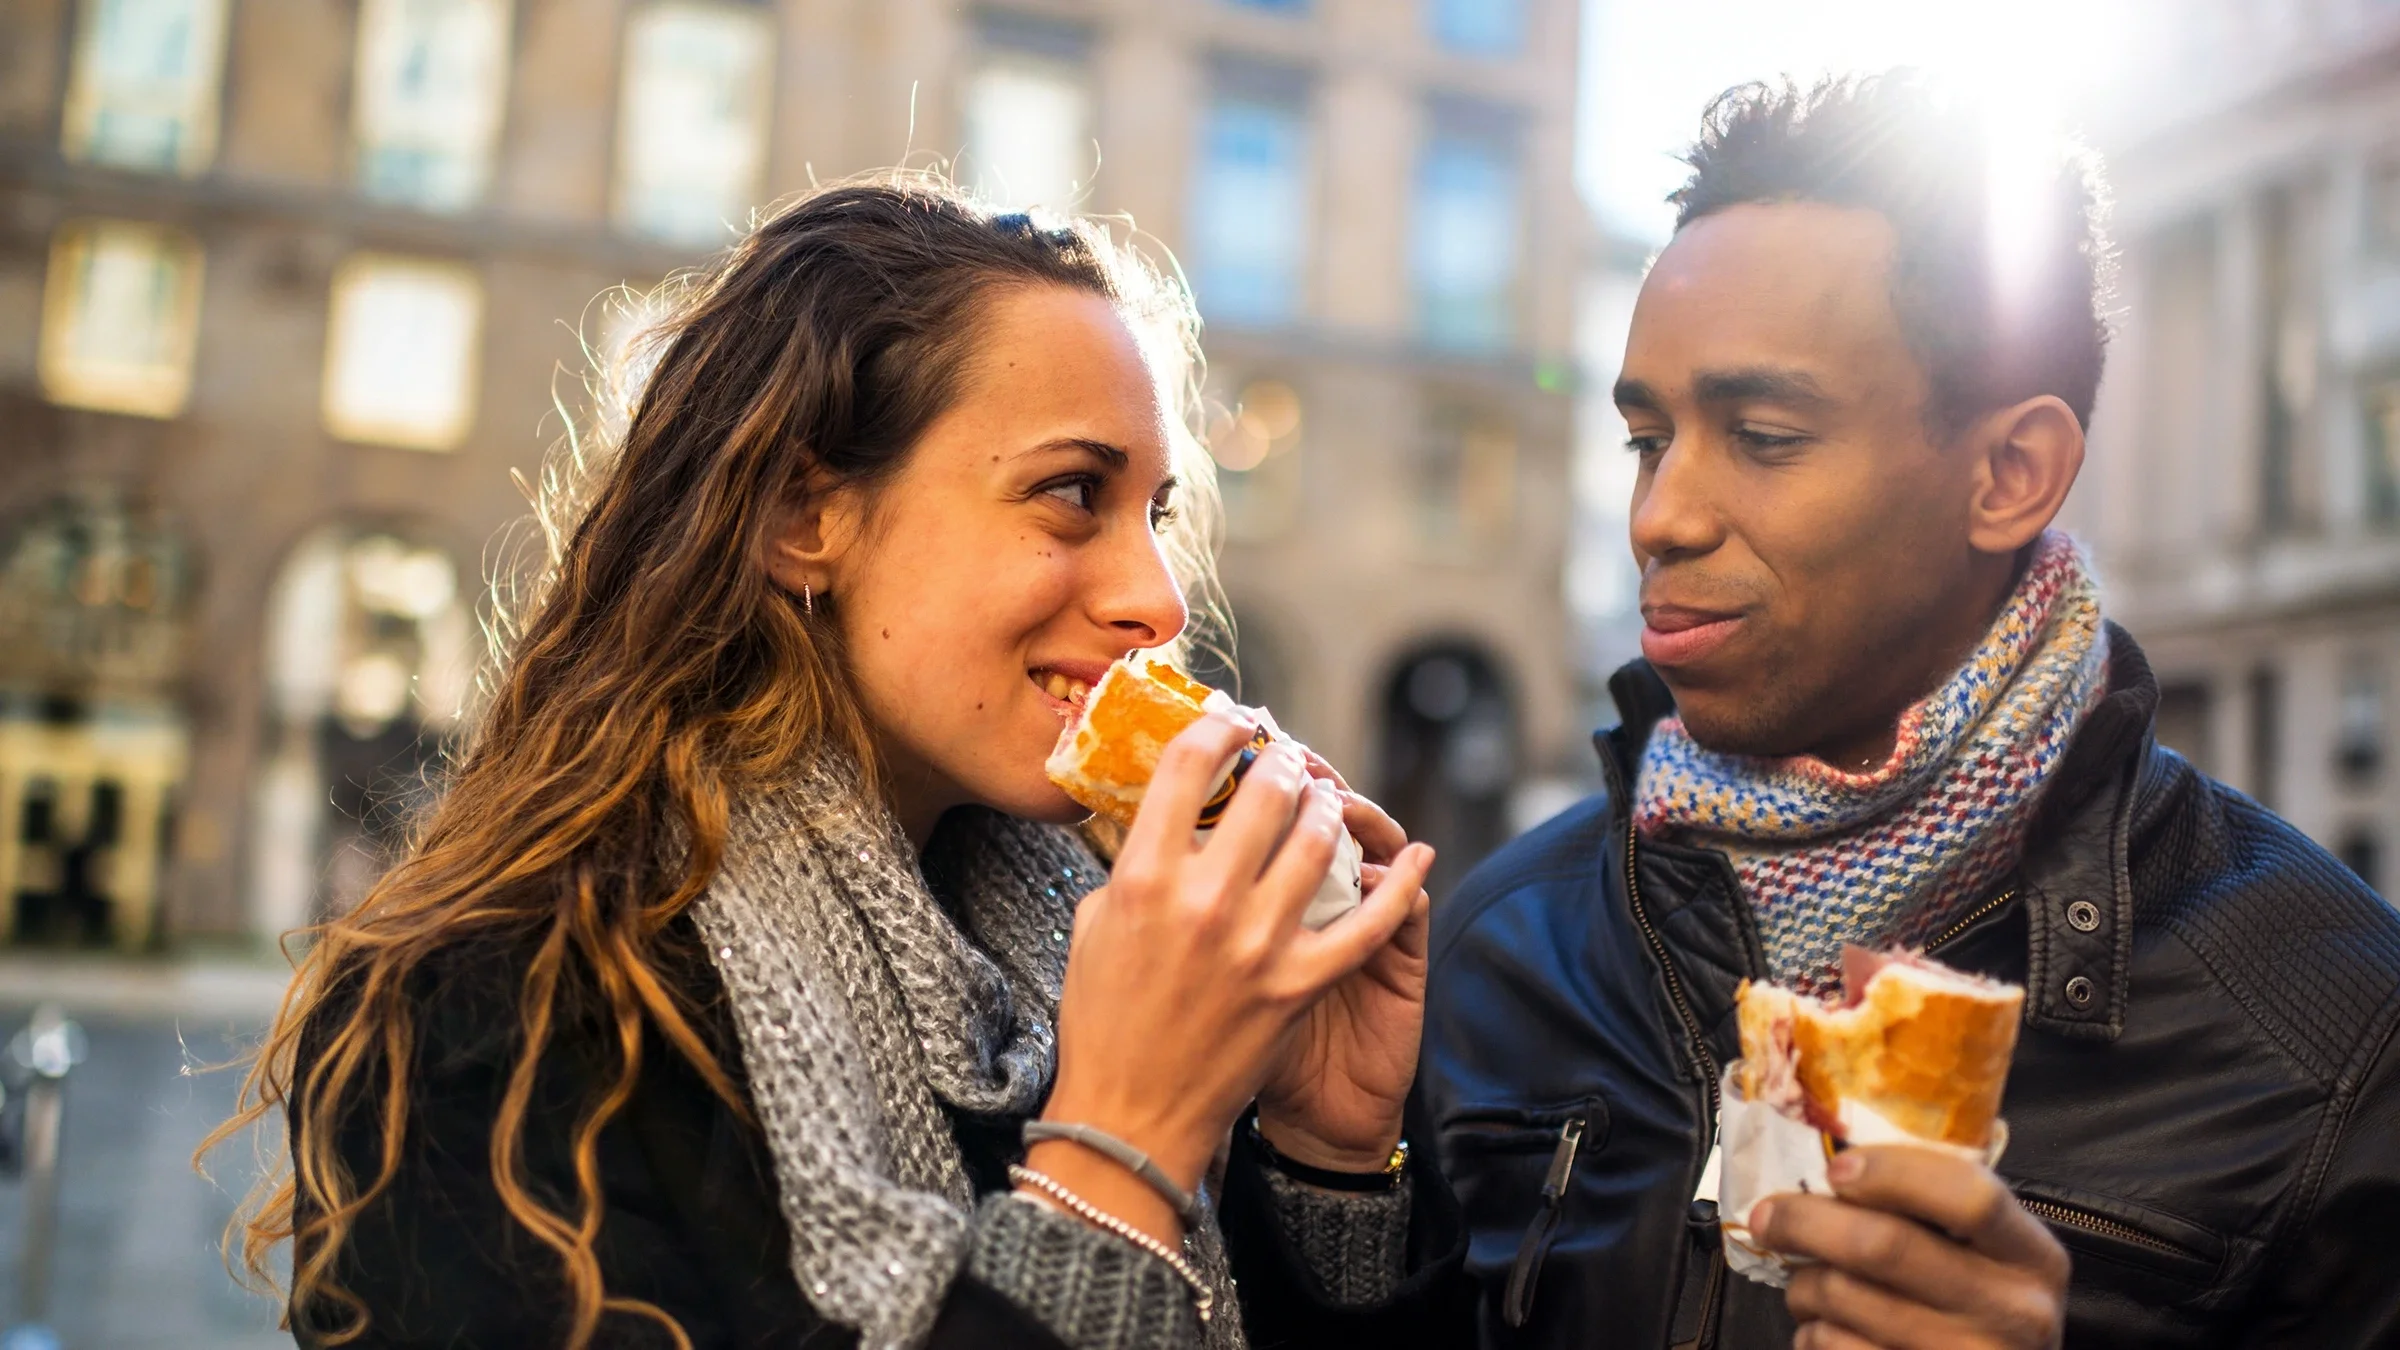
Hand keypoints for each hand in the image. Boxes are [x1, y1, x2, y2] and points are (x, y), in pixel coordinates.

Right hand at [1035, 709, 1434, 1241]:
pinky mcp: (1297, 986)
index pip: (1187, 767)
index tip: (1234, 720)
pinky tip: (1416, 858)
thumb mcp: (1094, 927)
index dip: (1218, 728)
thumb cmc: (1102, 1023)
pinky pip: (1366, 925)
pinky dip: (1399, 888)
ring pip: (1319, 842)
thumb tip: (1165, 819)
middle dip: (1283, 766)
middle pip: (1266, 793)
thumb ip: (1132, 866)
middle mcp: (1202, 902)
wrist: (1129, 1119)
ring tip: (1325, 804)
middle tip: (1288, 764)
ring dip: (1328, 811)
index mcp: (1142, 878)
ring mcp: (1256, 945)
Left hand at [1751, 1147, 2069, 1349]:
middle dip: (1807, 1221)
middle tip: (1770, 1215)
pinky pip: (1834, 1347)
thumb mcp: (1989, 1257)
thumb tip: (1833, 1159)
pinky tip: (1823, 1328)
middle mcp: (2013, 1312)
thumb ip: (1937, 1211)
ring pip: (1845, 1298)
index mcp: (2033, 1257)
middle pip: (1885, 1246)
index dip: (1894, 1173)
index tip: (1837, 1167)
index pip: (1970, 1195)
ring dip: (1803, 1284)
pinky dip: (1811, 1333)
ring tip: (1806, 1281)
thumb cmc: (1979, 1309)